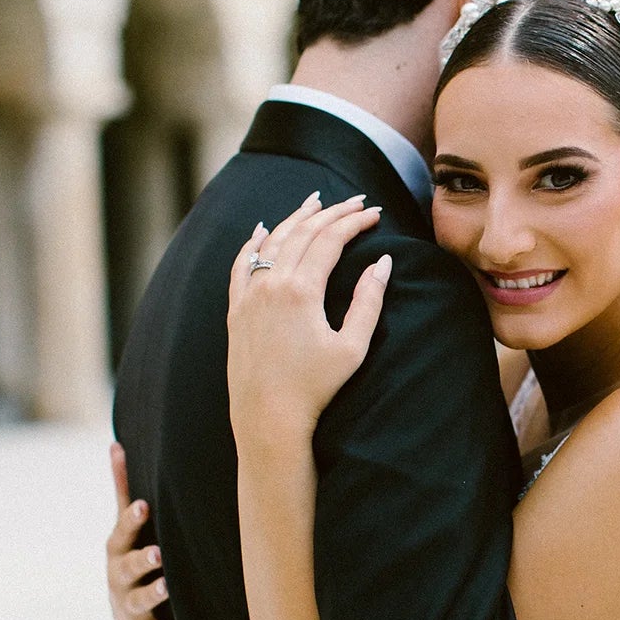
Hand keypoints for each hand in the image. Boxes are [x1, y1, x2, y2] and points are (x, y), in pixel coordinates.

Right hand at [107, 442, 175, 619]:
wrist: (128, 614)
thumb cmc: (133, 556)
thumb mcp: (126, 527)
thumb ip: (123, 489)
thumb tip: (115, 444)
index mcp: (118, 548)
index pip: (123, 531)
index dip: (131, 520)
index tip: (143, 505)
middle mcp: (119, 575)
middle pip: (128, 566)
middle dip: (142, 558)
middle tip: (158, 552)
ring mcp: (128, 603)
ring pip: (139, 598)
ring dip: (153, 591)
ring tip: (167, 585)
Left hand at [226, 194, 389, 458]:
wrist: (267, 418)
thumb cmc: (315, 389)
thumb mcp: (352, 347)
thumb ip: (369, 301)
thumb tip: (383, 262)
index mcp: (301, 291)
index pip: (330, 240)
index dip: (354, 222)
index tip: (375, 213)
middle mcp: (271, 285)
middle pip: (303, 233)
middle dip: (332, 213)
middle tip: (356, 201)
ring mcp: (249, 296)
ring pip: (273, 241)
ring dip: (296, 217)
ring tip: (316, 201)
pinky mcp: (236, 311)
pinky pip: (242, 265)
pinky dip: (254, 242)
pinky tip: (263, 229)